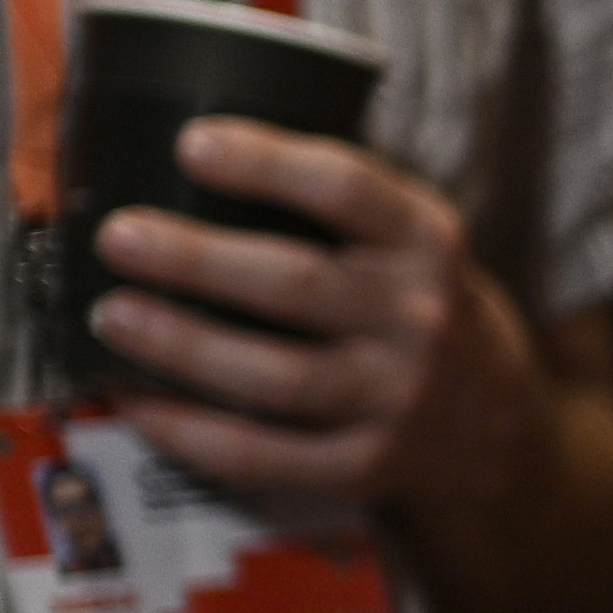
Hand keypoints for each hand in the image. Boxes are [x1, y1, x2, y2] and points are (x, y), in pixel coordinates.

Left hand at [85, 120, 544, 519]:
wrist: (500, 426)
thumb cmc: (417, 306)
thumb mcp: (411, 241)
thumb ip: (333, 204)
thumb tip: (187, 158)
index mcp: (428, 242)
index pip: (348, 190)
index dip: (267, 164)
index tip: (192, 145)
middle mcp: (421, 320)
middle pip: (298, 284)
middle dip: (196, 259)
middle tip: (118, 237)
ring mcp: (398, 400)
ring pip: (276, 377)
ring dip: (183, 346)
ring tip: (112, 316)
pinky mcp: (368, 466)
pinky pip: (267, 457)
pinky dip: (192, 432)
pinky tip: (137, 402)